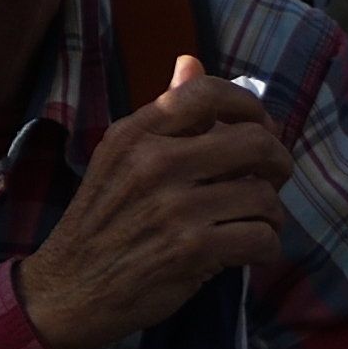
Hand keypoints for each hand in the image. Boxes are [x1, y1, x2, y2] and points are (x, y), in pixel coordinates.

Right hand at [11, 65, 297, 348]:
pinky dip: (265, 248)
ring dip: (271, 215)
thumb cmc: (103, 221)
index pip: (208, 93)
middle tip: (269, 180)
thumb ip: (164, 114)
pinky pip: (263, 239)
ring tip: (252, 222)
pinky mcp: (192, 250)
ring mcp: (173, 207)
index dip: (249, 107)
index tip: (257, 128)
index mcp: (134, 134)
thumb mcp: (120, 158)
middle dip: (278, 163)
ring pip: (265, 196)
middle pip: (256, 143)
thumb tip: (191, 61)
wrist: (70, 287)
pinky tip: (246, 251)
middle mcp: (153, 163)